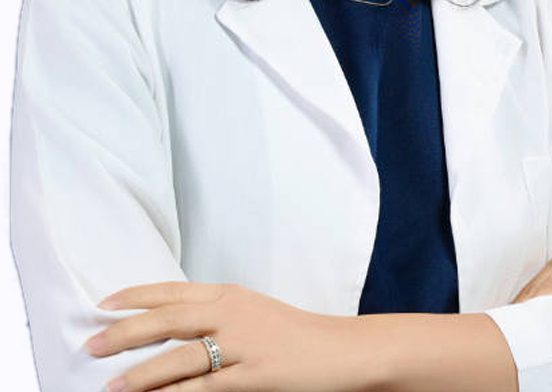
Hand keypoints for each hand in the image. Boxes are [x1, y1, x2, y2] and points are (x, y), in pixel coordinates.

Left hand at [84, 281, 365, 391]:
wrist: (338, 351)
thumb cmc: (294, 334)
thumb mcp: (252, 311)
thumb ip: (215, 313)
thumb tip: (171, 325)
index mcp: (230, 294)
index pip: (173, 290)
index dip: (136, 296)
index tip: (104, 303)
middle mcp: (232, 312)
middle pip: (169, 318)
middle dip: (126, 331)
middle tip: (92, 343)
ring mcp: (242, 343)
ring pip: (181, 356)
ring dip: (142, 373)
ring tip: (112, 384)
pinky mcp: (252, 375)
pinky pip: (205, 387)